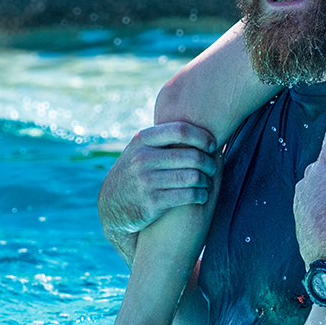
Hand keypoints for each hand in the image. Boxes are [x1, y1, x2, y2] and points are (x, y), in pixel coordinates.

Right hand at [97, 121, 218, 262]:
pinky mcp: (152, 202)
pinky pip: (188, 196)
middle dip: (209, 162)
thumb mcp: (140, 150)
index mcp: (142, 140)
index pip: (180, 130)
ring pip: (193, 176)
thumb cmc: (135, 172)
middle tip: (213, 168)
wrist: (112, 206)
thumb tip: (199, 118)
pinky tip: (202, 195)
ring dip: (207, 181)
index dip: (202, 136)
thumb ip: (161, 137)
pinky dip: (201, 195)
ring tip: (208, 182)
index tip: (213, 145)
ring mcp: (146, 181)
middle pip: (192, 155)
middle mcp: (142, 158)